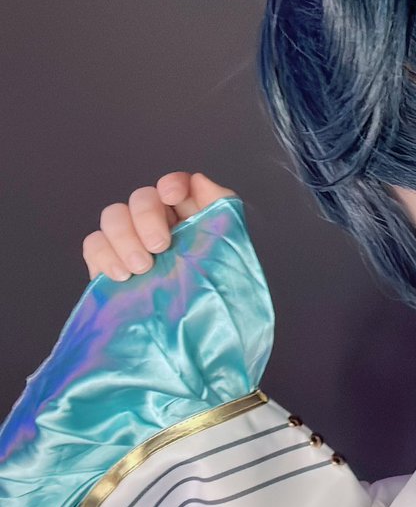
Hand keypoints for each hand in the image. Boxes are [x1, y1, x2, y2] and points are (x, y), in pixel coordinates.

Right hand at [82, 172, 236, 280]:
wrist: (202, 326)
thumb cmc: (219, 286)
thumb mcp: (230, 245)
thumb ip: (222, 209)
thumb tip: (200, 180)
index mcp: (189, 215)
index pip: (175, 184)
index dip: (171, 183)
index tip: (172, 196)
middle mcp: (158, 222)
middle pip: (140, 198)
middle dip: (146, 218)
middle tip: (160, 247)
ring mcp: (131, 241)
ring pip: (112, 216)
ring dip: (123, 237)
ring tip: (142, 268)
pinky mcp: (109, 262)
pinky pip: (94, 244)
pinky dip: (103, 255)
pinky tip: (121, 276)